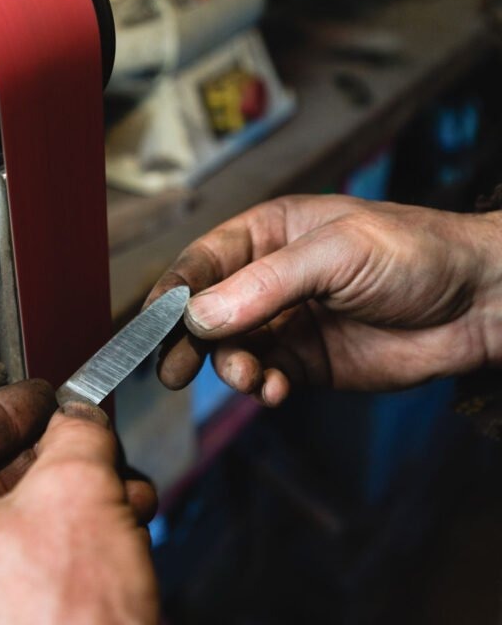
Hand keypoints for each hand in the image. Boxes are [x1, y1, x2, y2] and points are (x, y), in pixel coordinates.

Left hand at [0, 381, 158, 624]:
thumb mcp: (80, 490)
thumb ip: (76, 433)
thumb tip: (78, 421)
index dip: (9, 406)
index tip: (46, 398)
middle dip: (53, 464)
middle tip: (94, 448)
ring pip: (0, 535)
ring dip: (65, 509)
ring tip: (126, 501)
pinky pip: (5, 581)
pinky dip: (54, 555)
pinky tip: (111, 548)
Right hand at [149, 195, 501, 403]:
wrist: (478, 303)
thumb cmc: (417, 254)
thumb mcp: (337, 253)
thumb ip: (265, 284)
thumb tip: (199, 315)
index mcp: (270, 233)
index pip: (204, 260)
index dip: (174, 291)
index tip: (155, 324)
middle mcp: (269, 278)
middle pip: (206, 311)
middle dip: (188, 341)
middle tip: (174, 370)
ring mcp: (287, 322)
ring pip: (231, 350)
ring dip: (231, 368)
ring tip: (252, 378)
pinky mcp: (307, 363)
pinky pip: (264, 378)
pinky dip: (260, 388)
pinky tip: (275, 391)